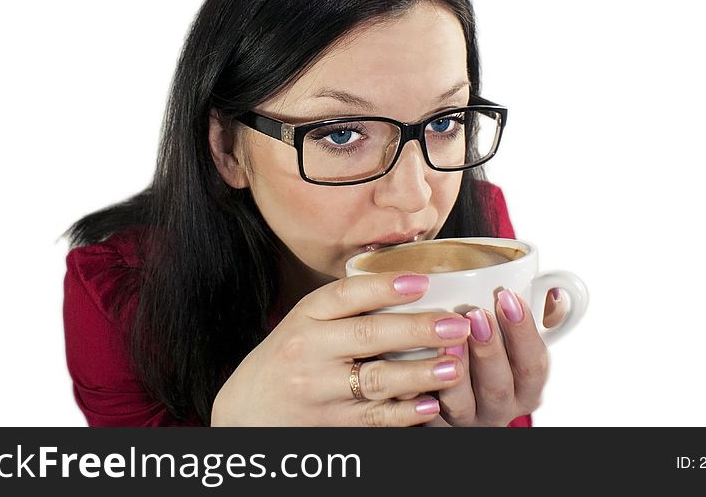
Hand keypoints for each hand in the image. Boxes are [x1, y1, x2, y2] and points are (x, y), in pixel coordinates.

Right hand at [211, 272, 469, 425]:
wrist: (249, 410)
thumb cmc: (291, 357)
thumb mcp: (307, 322)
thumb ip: (347, 305)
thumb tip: (412, 283)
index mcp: (306, 316)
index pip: (345, 295)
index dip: (385, 287)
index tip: (422, 282)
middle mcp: (309, 350)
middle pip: (368, 335)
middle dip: (417, 329)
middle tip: (457, 325)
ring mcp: (318, 390)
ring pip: (375, 380)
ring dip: (419, 374)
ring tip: (454, 366)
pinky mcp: (329, 424)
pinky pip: (373, 418)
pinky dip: (404, 413)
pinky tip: (430, 406)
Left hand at [428, 289, 564, 426]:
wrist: (449, 390)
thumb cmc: (490, 354)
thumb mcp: (514, 337)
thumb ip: (535, 315)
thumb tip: (553, 291)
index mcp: (526, 388)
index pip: (533, 365)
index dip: (524, 332)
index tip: (509, 297)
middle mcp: (500, 408)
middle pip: (499, 387)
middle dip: (490, 349)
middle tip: (478, 314)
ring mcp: (467, 418)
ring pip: (463, 402)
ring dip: (458, 366)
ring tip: (451, 334)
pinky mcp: (436, 420)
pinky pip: (429, 408)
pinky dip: (426, 384)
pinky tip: (423, 358)